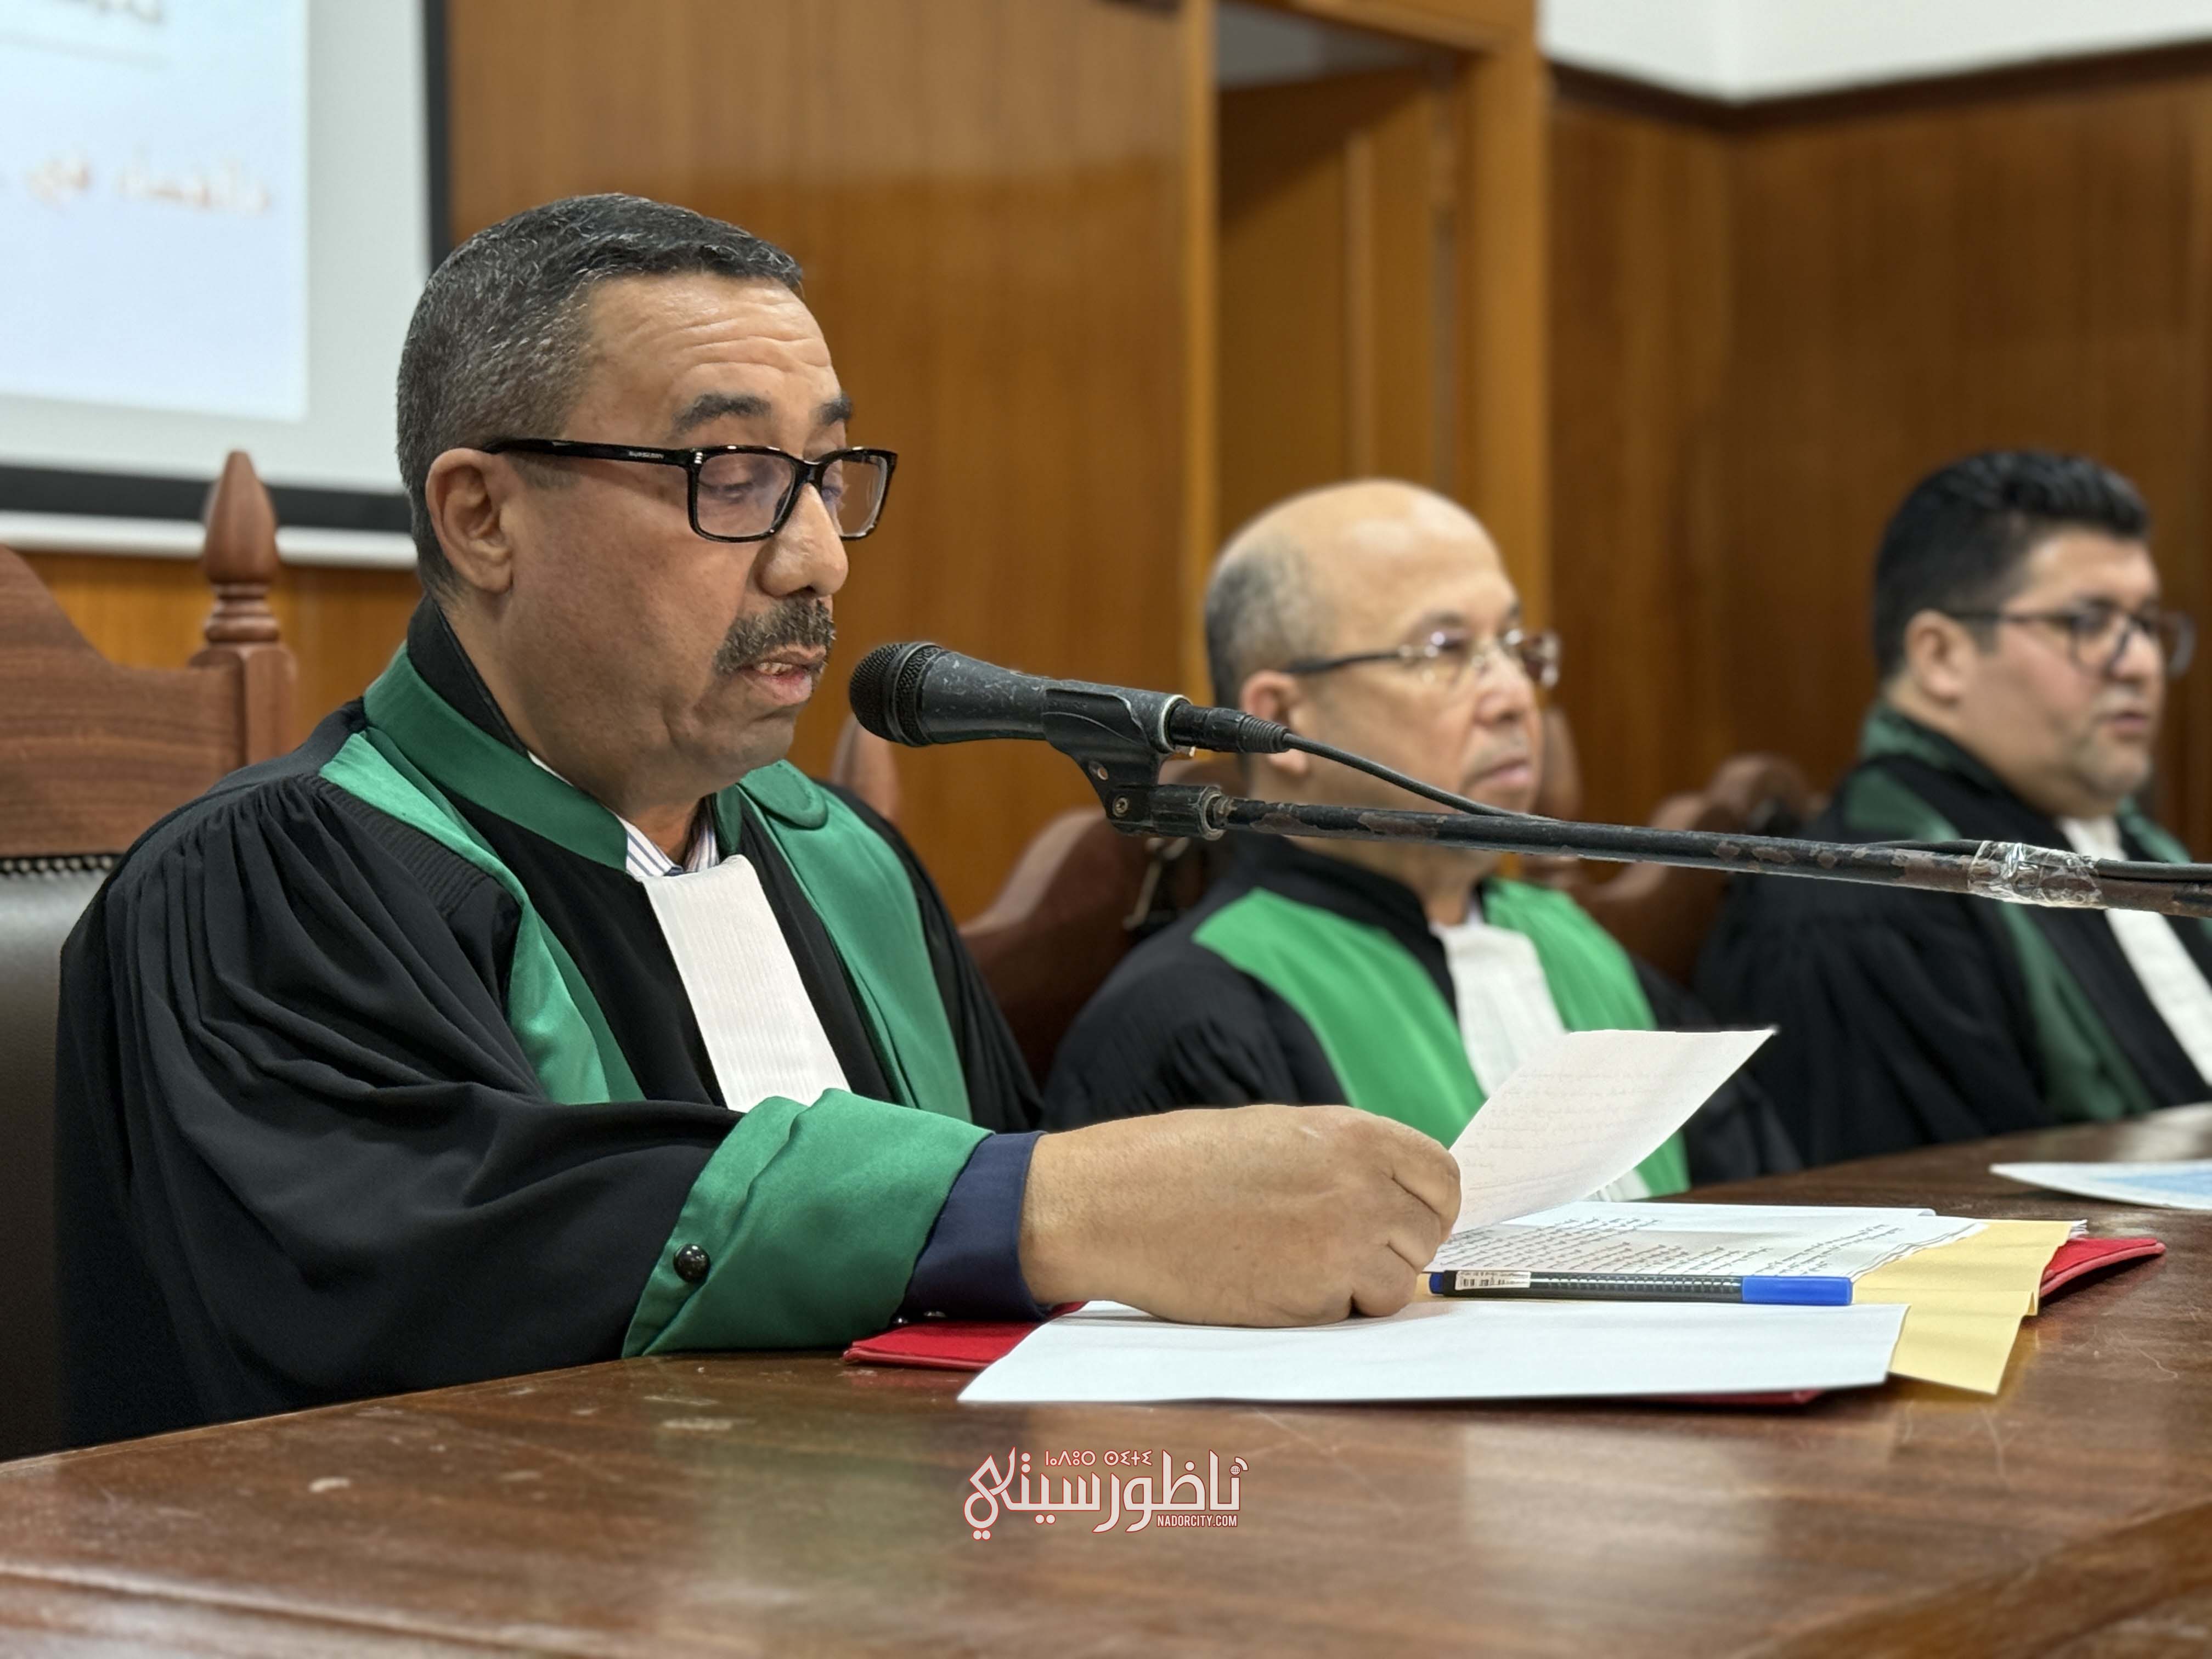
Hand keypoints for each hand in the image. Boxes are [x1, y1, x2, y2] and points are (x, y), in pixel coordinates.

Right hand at [1017, 1104, 1458, 1324]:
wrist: (1114, 1203)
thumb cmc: (1184, 1163)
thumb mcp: (1282, 1134)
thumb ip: (1348, 1162)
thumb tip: (1401, 1202)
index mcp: (1355, 1136)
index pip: (1444, 1180)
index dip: (1427, 1205)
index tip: (1402, 1219)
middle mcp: (1360, 1190)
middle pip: (1426, 1238)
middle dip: (1392, 1248)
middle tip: (1335, 1246)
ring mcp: (1339, 1250)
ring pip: (1395, 1287)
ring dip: (1359, 1285)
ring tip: (1295, 1261)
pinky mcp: (1310, 1303)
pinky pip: (1347, 1315)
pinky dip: (1321, 1309)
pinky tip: (1270, 1281)